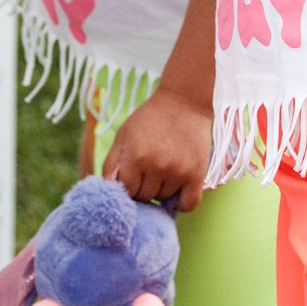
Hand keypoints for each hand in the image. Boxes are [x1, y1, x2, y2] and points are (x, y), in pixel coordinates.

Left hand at [102, 88, 209, 212]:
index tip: (132, 178)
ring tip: (164, 171)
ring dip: (162, 191)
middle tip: (149, 172)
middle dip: (143, 189)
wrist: (184, 101)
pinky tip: (178, 191)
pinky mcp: (197, 174)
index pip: (126, 191)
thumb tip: (109, 190)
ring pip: (164, 200)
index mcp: (135, 157)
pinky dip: (181, 203)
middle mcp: (157, 166)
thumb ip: (111, 164)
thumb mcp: (124, 135)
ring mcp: (179, 171)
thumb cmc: (149, 119)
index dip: (127, 186)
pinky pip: (188, 204)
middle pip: (145, 197)